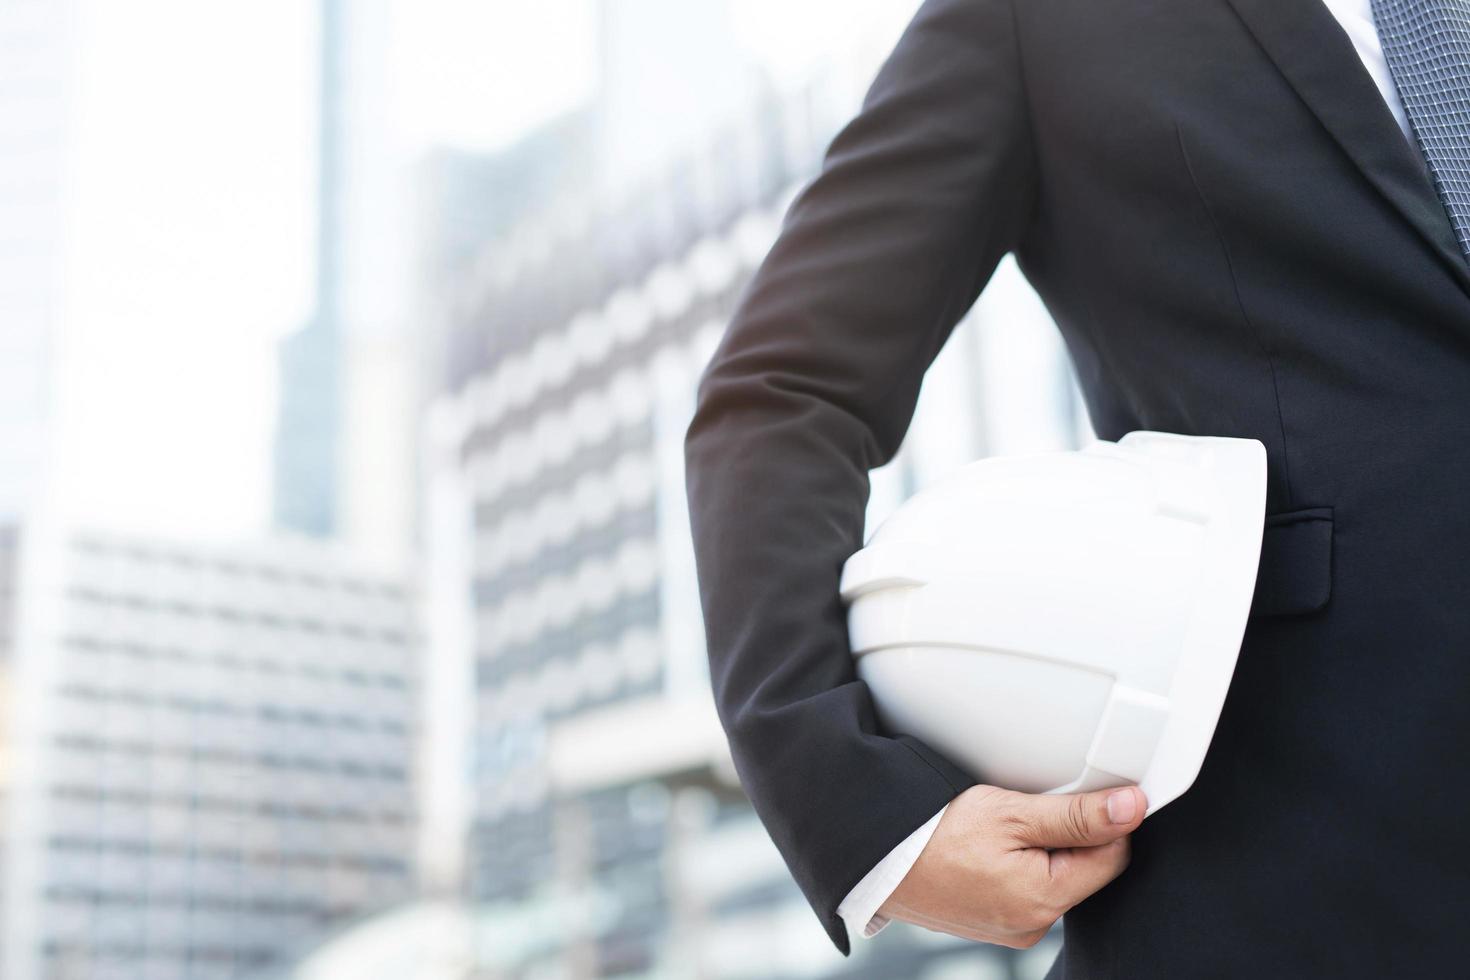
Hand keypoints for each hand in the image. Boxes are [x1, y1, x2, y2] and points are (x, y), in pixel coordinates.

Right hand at [879, 783, 1146, 947]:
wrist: (876, 859)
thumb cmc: (932, 834)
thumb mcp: (1010, 812)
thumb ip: (1077, 814)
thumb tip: (1133, 808)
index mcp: (1044, 900)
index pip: (1113, 854)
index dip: (1101, 818)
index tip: (1074, 794)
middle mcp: (1033, 926)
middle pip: (1084, 868)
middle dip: (1067, 834)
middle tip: (1025, 809)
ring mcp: (1012, 930)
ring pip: (1055, 878)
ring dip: (1040, 849)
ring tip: (1000, 829)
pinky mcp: (994, 924)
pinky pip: (1026, 890)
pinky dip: (1017, 865)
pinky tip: (988, 849)